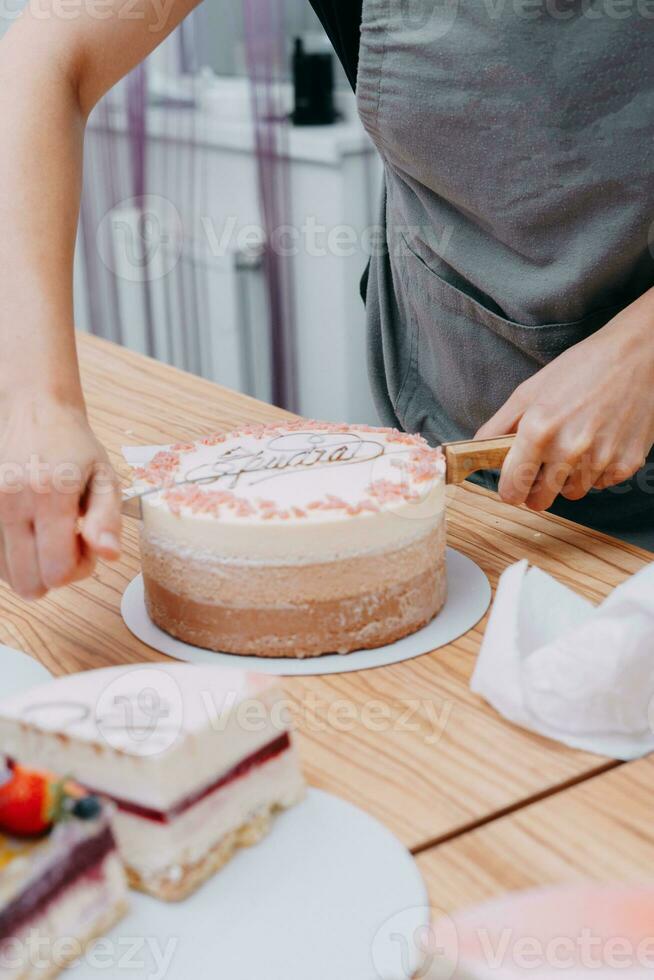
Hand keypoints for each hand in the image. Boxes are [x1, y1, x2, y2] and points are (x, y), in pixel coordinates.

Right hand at [0, 395, 120, 599]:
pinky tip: (28, 531)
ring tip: (46, 533)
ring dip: (32, 565)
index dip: (78, 570)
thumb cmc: (74, 446)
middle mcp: (11, 502)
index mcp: (50, 494)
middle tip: (67, 542)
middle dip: (55, 573)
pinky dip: (12, 555)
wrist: (33, 410)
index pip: (57, 571)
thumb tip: (109, 554)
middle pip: (29, 584)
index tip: (85, 544)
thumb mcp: (105, 477)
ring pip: (7, 575)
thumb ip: (108, 518)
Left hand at [476, 288, 653, 510]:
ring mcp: (600, 459)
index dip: (510, 490)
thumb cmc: (579, 369)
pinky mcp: (627, 463)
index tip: (512, 485)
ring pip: (572, 493)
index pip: (513, 489)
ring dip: (568, 479)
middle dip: (536, 490)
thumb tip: (475, 450)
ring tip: (574, 447)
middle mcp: (569, 449)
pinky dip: (596, 472)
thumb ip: (498, 425)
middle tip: (540, 471)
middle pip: (541, 500)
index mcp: (538, 430)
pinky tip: (599, 444)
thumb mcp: (529, 391)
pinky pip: (601, 484)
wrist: (635, 356)